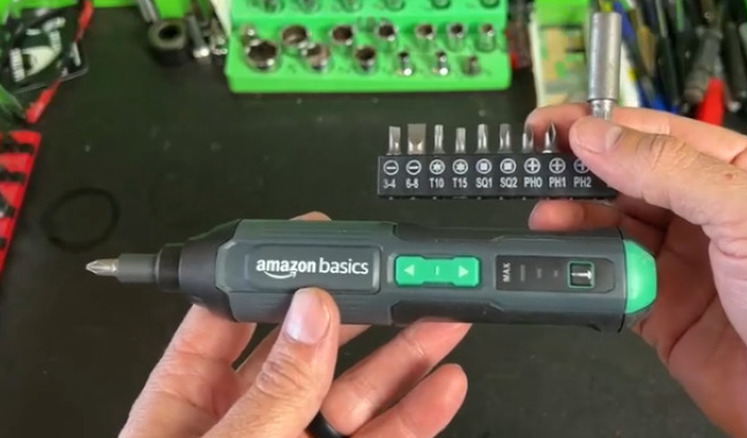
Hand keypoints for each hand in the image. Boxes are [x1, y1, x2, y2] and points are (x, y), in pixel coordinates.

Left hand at [119, 212, 469, 437]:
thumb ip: (271, 388)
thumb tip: (310, 314)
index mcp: (189, 400)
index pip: (230, 313)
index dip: (272, 270)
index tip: (313, 239)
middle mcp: (247, 416)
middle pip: (310, 342)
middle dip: (360, 304)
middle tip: (399, 273)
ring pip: (356, 387)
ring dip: (404, 350)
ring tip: (441, 316)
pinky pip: (381, 435)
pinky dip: (416, 410)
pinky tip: (440, 383)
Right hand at [527, 104, 746, 436]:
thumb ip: (668, 170)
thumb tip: (598, 136)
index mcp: (740, 174)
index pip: (658, 136)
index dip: (602, 126)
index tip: (554, 126)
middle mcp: (708, 215)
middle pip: (628, 180)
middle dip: (580, 173)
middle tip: (536, 166)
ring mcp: (683, 263)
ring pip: (613, 229)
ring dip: (576, 220)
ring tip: (546, 215)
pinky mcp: (661, 310)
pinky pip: (612, 282)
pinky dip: (586, 273)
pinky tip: (572, 261)